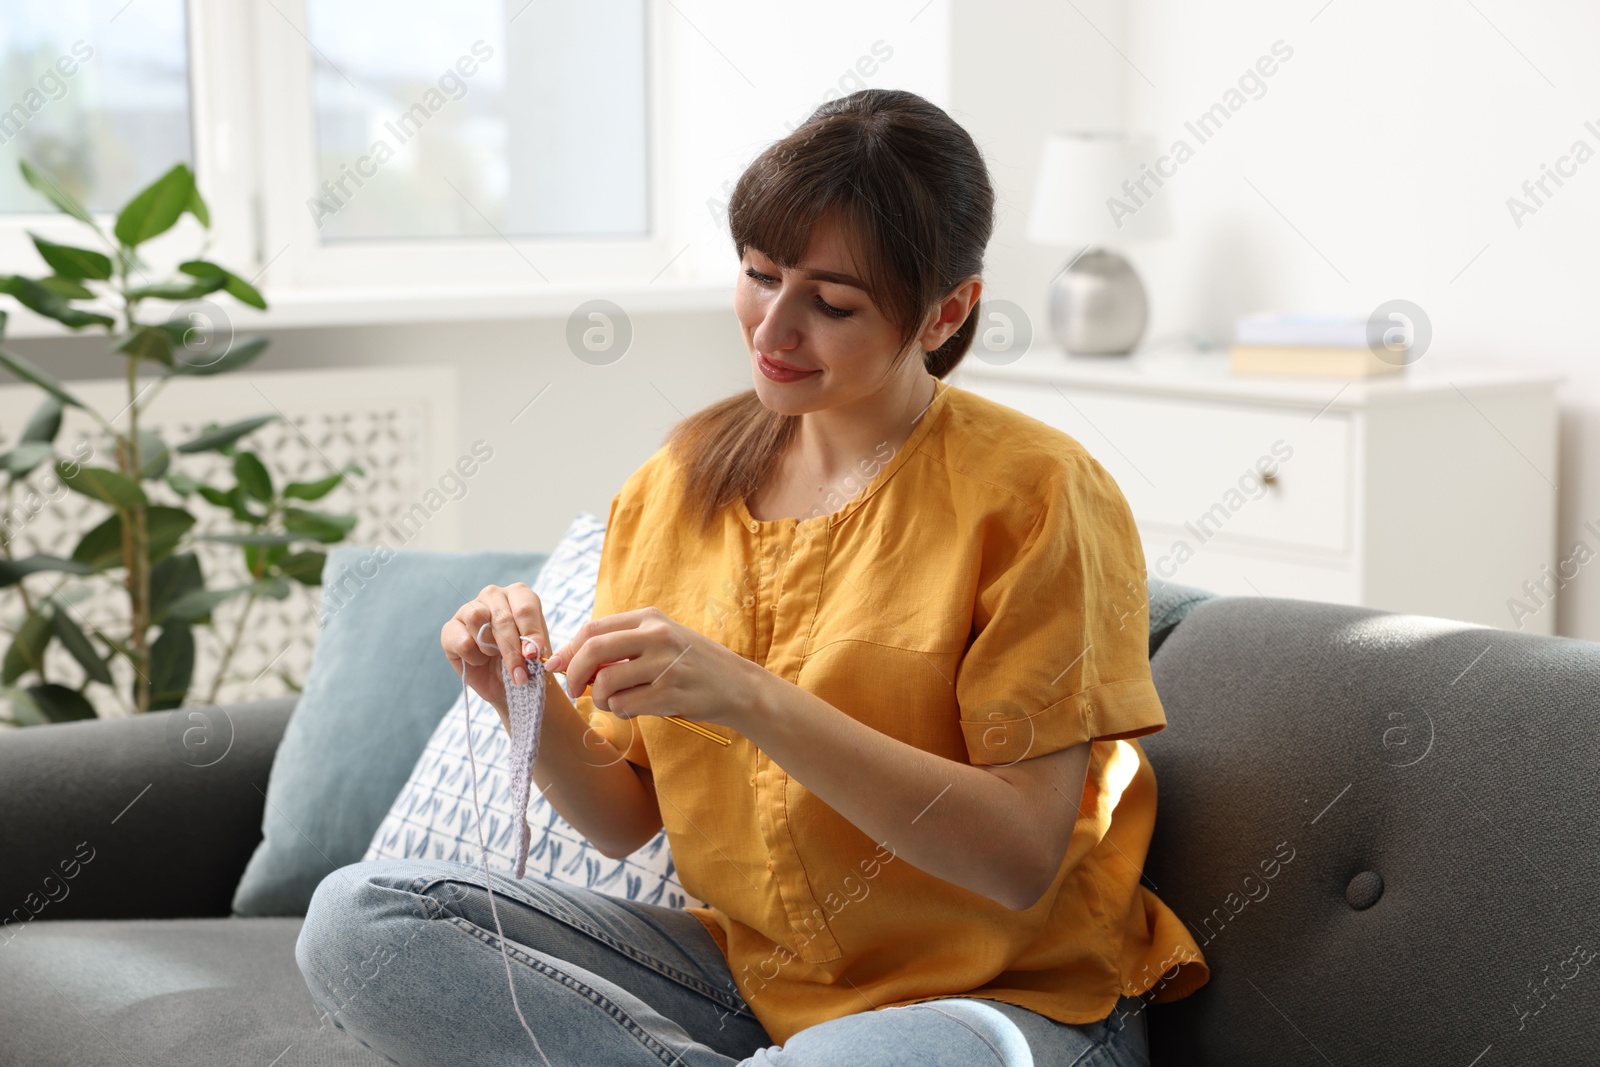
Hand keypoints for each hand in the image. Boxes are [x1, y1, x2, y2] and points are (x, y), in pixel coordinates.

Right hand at [440, 582, 554, 711]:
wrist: (502, 684)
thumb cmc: (522, 663)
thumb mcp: (536, 656)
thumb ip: (537, 649)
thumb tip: (531, 651)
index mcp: (519, 595)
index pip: (525, 607)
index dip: (531, 632)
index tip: (534, 654)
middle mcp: (493, 595)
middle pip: (502, 617)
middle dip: (512, 650)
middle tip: (519, 673)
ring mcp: (469, 608)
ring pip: (477, 619)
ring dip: (489, 646)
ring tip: (494, 655)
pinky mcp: (450, 628)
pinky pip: (463, 641)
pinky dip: (473, 657)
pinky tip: (478, 659)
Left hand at [545, 606, 764, 731]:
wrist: (737, 686)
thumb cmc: (692, 665)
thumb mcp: (661, 641)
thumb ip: (621, 646)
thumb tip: (568, 661)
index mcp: (650, 618)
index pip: (593, 629)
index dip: (568, 650)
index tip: (557, 667)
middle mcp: (656, 636)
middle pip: (592, 651)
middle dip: (573, 675)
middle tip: (574, 691)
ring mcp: (664, 664)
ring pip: (605, 683)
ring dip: (600, 700)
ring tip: (613, 703)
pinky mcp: (670, 693)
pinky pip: (625, 705)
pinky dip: (621, 712)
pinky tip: (634, 711)